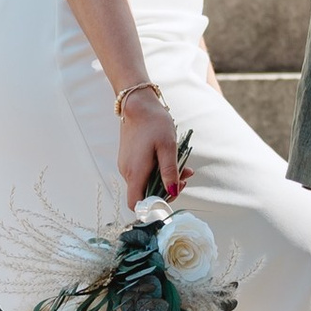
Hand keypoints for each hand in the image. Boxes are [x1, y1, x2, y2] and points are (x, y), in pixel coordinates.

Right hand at [117, 91, 183, 206]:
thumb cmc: (153, 123)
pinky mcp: (128, 159)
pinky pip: (142, 173)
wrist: (138, 104)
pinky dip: (156, 171)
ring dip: (163, 179)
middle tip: (184, 177)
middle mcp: (127, 172)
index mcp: (135, 172)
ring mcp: (126, 165)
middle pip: (144, 194)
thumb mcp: (168, 147)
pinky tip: (168, 160)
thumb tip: (172, 192)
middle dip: (166, 190)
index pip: (136, 204)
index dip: (153, 206)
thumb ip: (169, 172)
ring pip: (145, 183)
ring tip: (181, 166)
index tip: (170, 195)